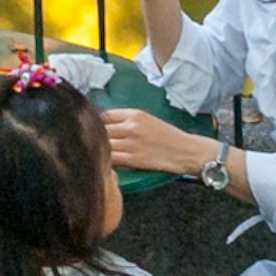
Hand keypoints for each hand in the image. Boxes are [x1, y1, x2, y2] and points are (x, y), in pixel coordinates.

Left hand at [100, 109, 222, 179]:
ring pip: (104, 144)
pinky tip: (104, 162)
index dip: (96, 123)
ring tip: (96, 153)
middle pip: (101, 129)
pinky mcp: (134, 159)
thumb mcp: (146, 120)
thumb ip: (126, 120)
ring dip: (99, 149)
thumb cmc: (167, 136)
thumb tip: (104, 124)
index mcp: (134, 114)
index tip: (91, 129)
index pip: (104, 115)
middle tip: (90, 142)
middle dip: (94, 136)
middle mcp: (131, 126)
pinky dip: (106, 160)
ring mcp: (132, 143)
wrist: (185, 151)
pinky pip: (112, 159)